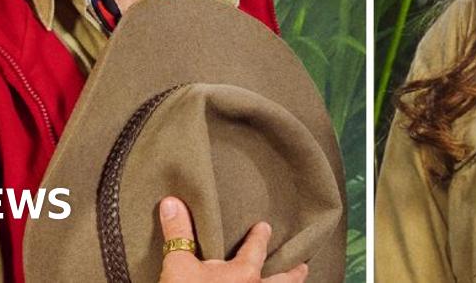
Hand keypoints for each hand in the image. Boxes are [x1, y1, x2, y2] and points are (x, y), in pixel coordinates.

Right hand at [156, 196, 308, 282]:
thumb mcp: (178, 265)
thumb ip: (178, 233)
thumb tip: (171, 201)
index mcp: (244, 274)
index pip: (256, 249)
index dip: (260, 237)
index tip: (265, 227)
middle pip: (281, 281)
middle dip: (292, 274)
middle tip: (304, 267)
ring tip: (296, 282)